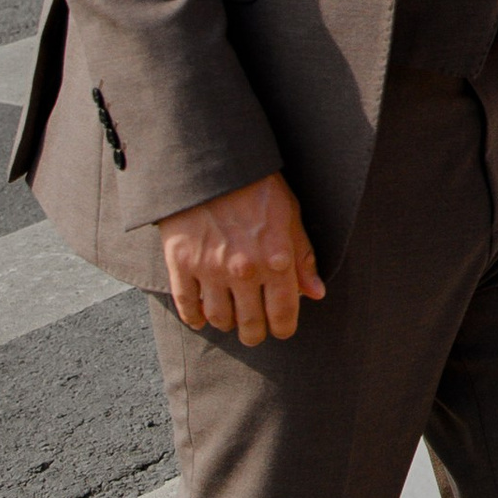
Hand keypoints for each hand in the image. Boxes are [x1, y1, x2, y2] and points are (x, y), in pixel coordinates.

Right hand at [160, 172, 324, 344]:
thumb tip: (316, 293)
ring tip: (230, 318)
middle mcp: (244, 269)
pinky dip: (194, 317)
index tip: (281, 329)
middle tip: (254, 332)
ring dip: (227, 324)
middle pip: (250, 324)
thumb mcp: (289, 214)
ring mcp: (210, 268)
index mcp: (276, 258)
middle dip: (255, 333)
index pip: (283, 313)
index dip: (283, 328)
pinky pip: (187, 305)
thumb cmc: (257, 186)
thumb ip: (303, 256)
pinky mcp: (181, 263)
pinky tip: (200, 318)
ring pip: (219, 318)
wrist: (211, 164)